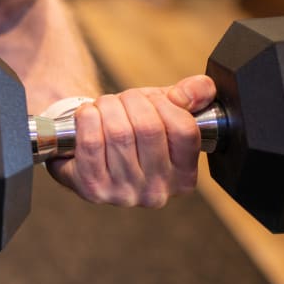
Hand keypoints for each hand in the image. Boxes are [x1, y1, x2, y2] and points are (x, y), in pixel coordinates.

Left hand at [46, 75, 216, 208]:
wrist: (85, 148)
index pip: (184, 130)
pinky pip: (91, 143)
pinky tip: (87, 114)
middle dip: (131, 101)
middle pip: (148, 128)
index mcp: (184, 176)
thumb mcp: (165, 109)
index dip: (164, 103)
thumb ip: (192, 95)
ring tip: (103, 106)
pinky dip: (87, 118)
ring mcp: (124, 194)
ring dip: (107, 107)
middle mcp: (158, 192)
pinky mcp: (93, 189)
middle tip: (121, 99)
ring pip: (118, 133)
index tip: (150, 98)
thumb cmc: (131, 128)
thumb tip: (198, 89)